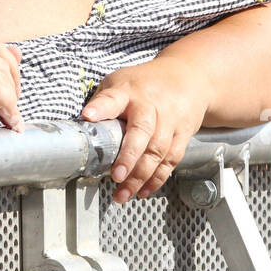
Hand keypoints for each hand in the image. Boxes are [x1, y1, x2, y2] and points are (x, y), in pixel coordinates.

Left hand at [81, 60, 206, 202]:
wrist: (187, 76)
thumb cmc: (146, 83)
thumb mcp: (120, 81)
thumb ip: (102, 102)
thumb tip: (82, 125)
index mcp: (128, 91)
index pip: (112, 98)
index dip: (100, 107)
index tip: (88, 115)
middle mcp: (150, 105)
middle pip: (142, 131)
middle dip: (129, 156)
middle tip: (116, 176)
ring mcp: (169, 120)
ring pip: (157, 151)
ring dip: (140, 176)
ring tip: (123, 193)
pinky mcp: (182, 134)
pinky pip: (171, 160)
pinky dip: (157, 178)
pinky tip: (143, 190)